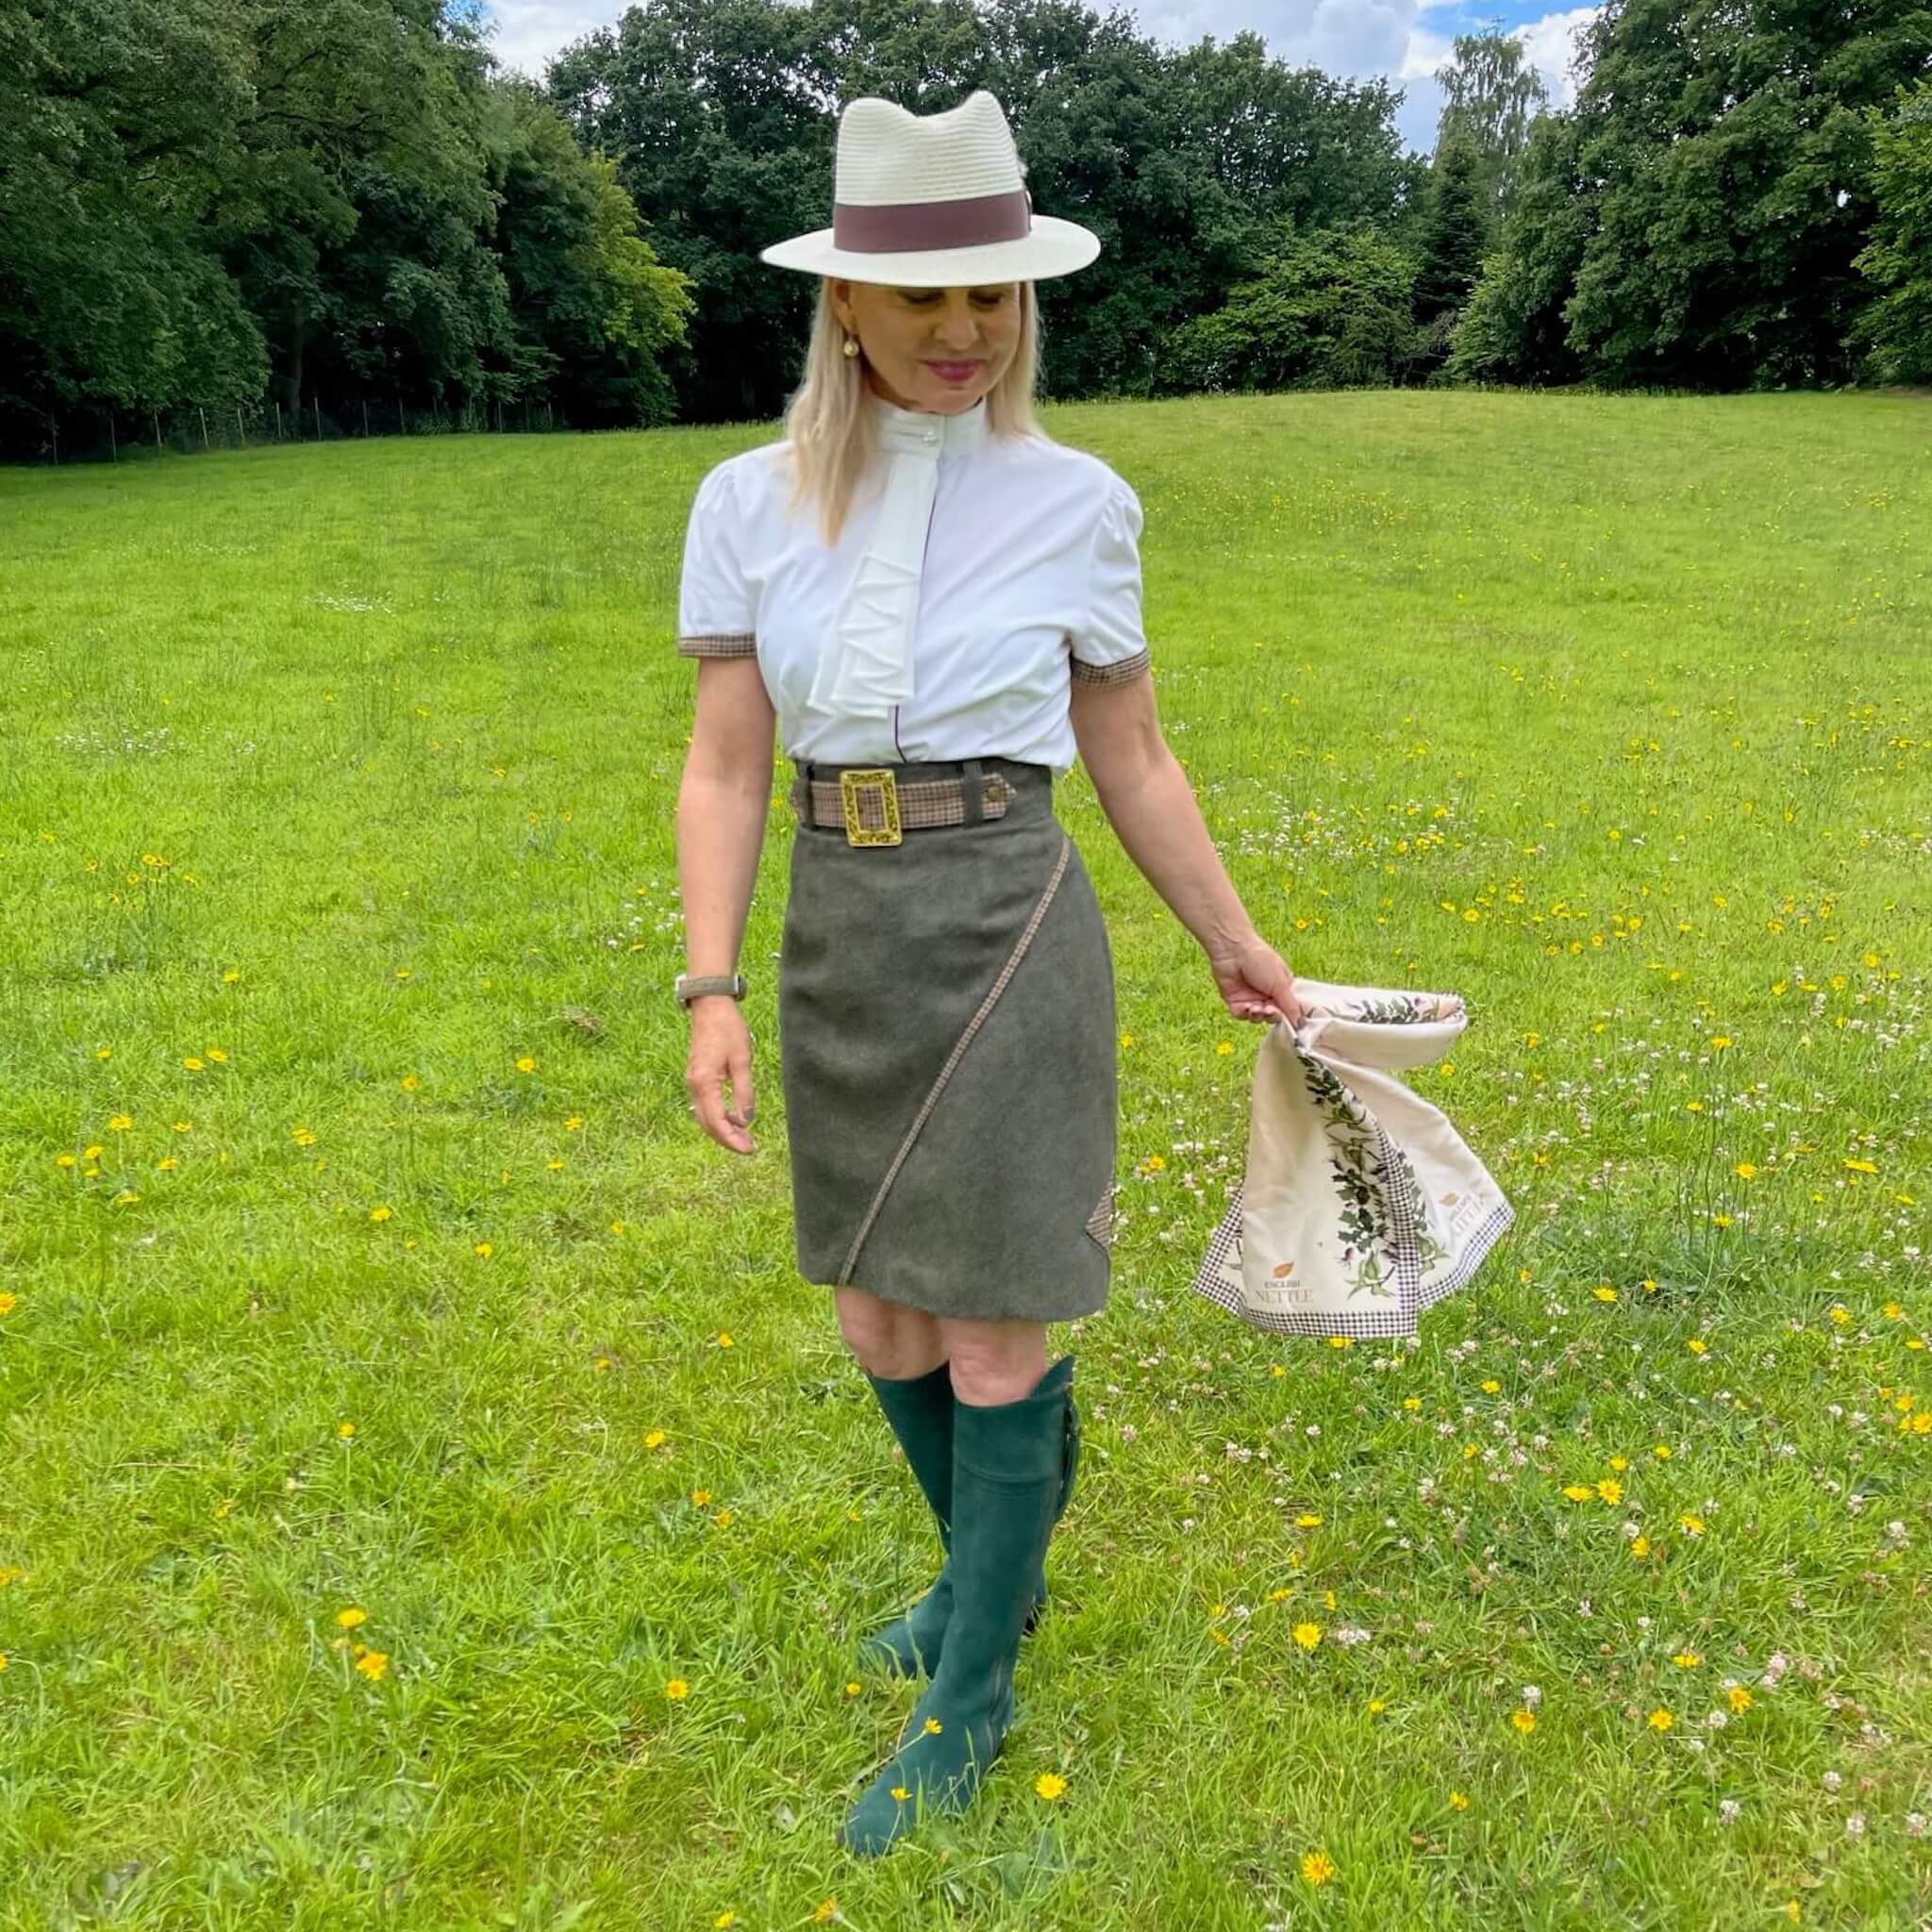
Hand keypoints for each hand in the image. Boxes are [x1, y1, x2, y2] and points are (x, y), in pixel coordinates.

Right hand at [685, 998, 755, 1153]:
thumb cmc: (728, 1029)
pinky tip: (734, 1118)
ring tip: (745, 1137)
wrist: (710, 1006)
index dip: (733, 1140)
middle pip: (708, 1124)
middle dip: (728, 1139)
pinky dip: (718, 1117)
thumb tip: (746, 1121)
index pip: (717, 1122)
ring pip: (705, 1117)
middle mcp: (694, 1086)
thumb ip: (744, 1092)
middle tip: (750, 1148)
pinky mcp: (697, 1078)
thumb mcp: (742, 1061)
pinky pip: (705, 1106)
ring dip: (723, 1130)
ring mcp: (693, 1082)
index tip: (750, 1149)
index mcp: (704, 1084)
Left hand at [1208, 931, 1307, 1028]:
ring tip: (1256, 1007)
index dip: (1291, 1017)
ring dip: (1258, 1015)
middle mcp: (1268, 995)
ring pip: (1258, 1018)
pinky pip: (1242, 1016)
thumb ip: (1291, 1006)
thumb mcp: (1280, 983)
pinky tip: (1246, 1006)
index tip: (1292, 1024)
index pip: (1290, 1009)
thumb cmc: (1261, 960)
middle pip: (1274, 1016)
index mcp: (1283, 988)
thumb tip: (1301, 1024)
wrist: (1233, 951)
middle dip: (1272, 1016)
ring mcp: (1251, 998)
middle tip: (1269, 1010)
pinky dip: (1245, 1014)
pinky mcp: (1236, 1001)